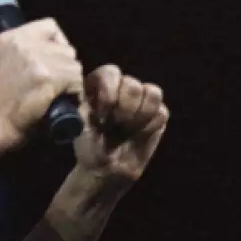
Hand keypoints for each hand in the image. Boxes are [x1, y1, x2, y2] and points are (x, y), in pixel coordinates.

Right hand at [0, 20, 82, 150]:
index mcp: (11, 37)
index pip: (50, 26)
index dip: (58, 42)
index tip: (55, 59)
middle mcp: (25, 43)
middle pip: (66, 48)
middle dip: (66, 66)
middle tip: (59, 82)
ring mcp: (38, 60)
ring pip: (74, 64)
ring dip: (72, 80)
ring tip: (62, 93)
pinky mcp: (49, 78)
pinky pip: (76, 80)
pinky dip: (74, 92)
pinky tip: (64, 101)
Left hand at [38, 66, 169, 240]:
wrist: (105, 168)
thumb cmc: (88, 144)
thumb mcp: (79, 126)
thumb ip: (85, 109)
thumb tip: (86, 98)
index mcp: (97, 84)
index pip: (110, 72)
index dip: (109, 93)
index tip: (102, 116)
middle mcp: (120, 86)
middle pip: (133, 84)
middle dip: (125, 110)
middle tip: (115, 126)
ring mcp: (140, 98)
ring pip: (152, 93)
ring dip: (139, 116)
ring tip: (126, 129)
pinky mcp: (157, 113)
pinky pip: (161, 112)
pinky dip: (149, 126)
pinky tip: (138, 134)